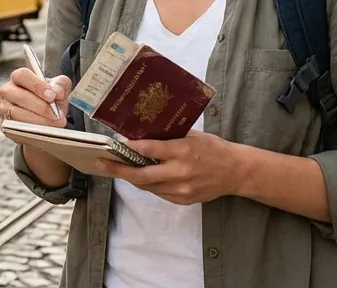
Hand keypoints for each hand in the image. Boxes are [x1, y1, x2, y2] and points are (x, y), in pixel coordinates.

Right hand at [0, 67, 70, 132]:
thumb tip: (57, 92)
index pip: (22, 75)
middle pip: (20, 96)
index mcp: (19, 77)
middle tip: (57, 115)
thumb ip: (60, 85)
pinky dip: (32, 130)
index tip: (52, 96)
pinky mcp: (5, 125)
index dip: (37, 86)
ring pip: (17, 114)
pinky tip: (45, 131)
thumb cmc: (50, 99)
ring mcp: (4, 108)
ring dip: (38, 120)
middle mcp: (7, 91)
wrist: (47, 119)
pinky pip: (16, 128)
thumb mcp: (59, 88)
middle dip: (41, 107)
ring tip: (55, 124)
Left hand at [95, 131, 246, 204]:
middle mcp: (180, 172)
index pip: (150, 150)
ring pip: (147, 186)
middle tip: (101, 163)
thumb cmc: (213, 148)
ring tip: (116, 169)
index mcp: (183, 151)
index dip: (131, 148)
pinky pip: (158, 193)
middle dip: (118, 170)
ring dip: (130, 178)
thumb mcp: (192, 136)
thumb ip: (169, 138)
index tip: (115, 144)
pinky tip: (139, 177)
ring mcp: (181, 189)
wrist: (235, 172)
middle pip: (142, 174)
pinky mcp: (183, 199)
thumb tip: (143, 135)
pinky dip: (147, 185)